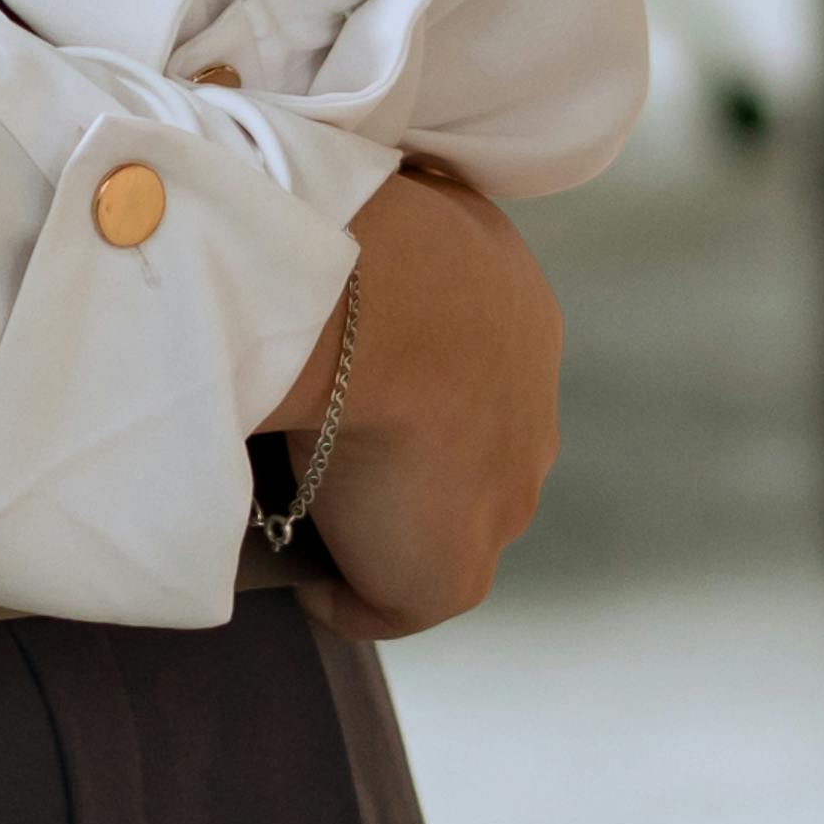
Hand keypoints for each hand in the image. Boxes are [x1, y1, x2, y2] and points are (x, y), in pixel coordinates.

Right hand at [265, 159, 562, 639]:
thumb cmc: (373, 242)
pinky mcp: (453, 576)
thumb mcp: (398, 221)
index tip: (348, 392)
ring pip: (432, 528)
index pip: (472, 373)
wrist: (380, 304)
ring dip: (371, 527)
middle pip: (466, 459)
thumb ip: (391, 260)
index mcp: (521, 326)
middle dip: (407, 465)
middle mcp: (531, 418)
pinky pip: (387, 602)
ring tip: (292, 517)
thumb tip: (340, 279)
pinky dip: (338, 593)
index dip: (409, 389)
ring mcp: (502, 502)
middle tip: (319, 459)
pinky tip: (291, 570)